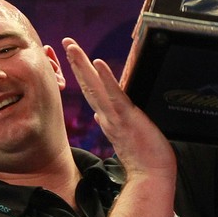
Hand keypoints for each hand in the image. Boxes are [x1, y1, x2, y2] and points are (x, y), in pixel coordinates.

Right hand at [62, 38, 175, 183]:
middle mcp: (106, 116)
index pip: (91, 92)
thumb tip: (99, 116)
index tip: (73, 57)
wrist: (151, 175)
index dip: (81, 73)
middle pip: (87, 84)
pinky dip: (105, 79)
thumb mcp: (124, 136)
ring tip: (73, 48)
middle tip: (66, 41)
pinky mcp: (125, 118)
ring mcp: (114, 116)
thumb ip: (110, 124)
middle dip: (76, 62)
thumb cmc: (143, 157)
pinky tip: (97, 64)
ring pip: (94, 87)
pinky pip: (113, 95)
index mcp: (106, 119)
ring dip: (83, 66)